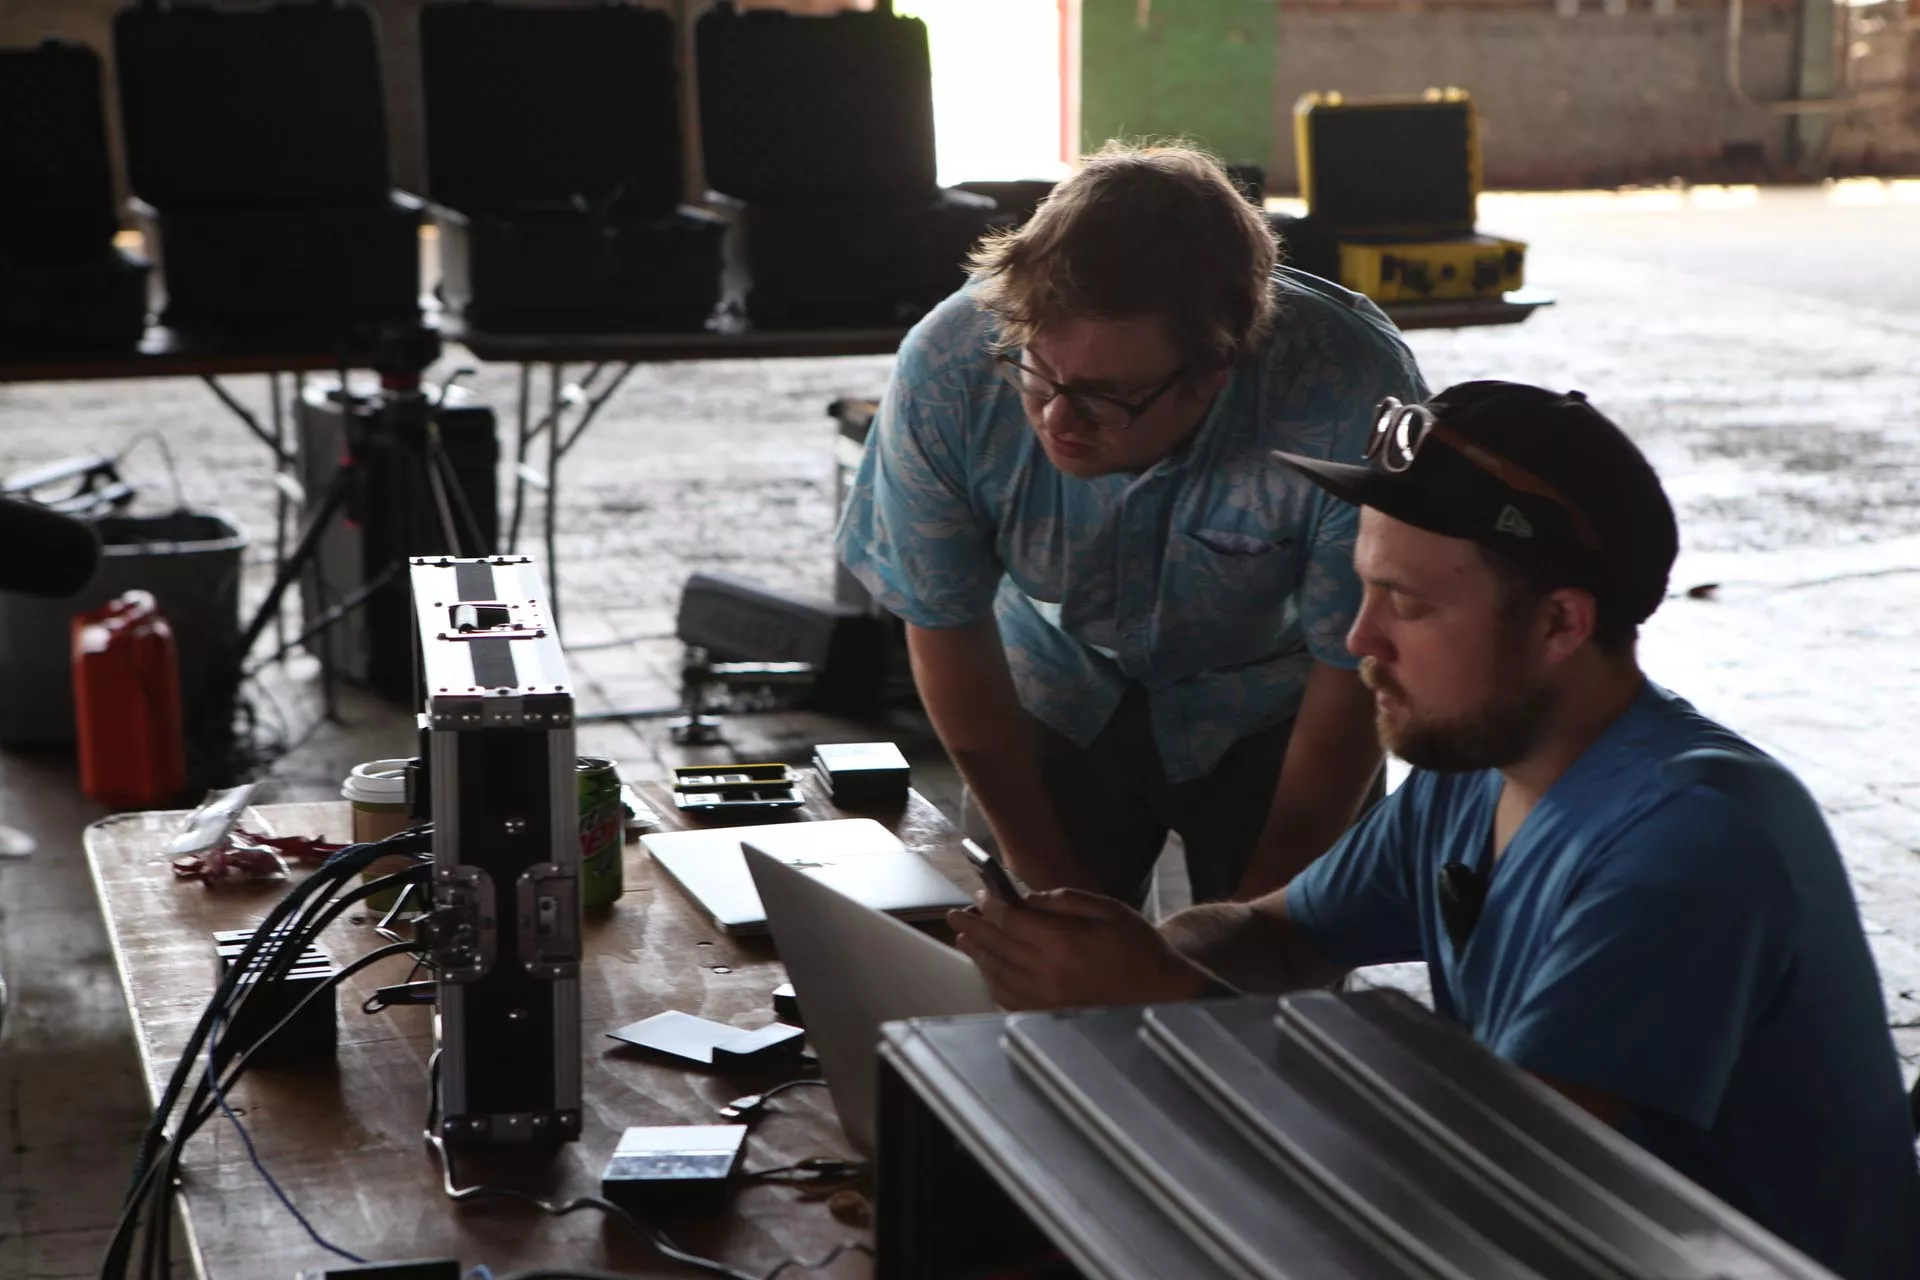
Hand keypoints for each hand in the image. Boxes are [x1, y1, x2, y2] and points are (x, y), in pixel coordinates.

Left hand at [948, 889, 1208, 1010]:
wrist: (1161, 994)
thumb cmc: (1138, 948)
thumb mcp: (1109, 910)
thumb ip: (1065, 900)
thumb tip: (1028, 897)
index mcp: (1063, 943)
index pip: (1010, 921)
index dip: (991, 905)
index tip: (982, 894)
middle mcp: (1048, 973)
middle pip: (997, 946)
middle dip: (973, 928)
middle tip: (956, 915)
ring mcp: (1046, 998)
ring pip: (998, 974)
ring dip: (978, 955)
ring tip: (966, 939)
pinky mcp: (1049, 1015)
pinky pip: (1010, 999)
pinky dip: (993, 983)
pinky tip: (989, 971)